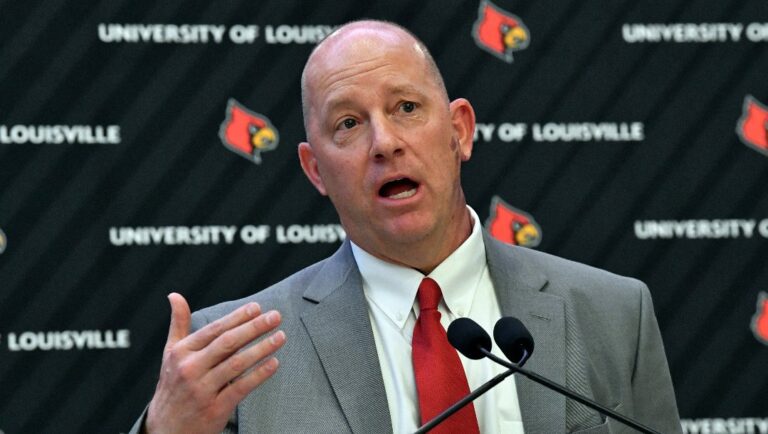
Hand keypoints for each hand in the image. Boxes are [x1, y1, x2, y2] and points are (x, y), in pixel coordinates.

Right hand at [145, 293, 285, 433]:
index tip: (257, 307)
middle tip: (276, 316)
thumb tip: (175, 295)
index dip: (237, 317)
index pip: (214, 330)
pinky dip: (259, 374)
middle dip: (254, 327)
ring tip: (281, 336)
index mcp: (181, 353)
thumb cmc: (173, 386)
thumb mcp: (171, 354)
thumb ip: (178, 324)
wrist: (166, 430)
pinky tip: (274, 363)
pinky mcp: (215, 409)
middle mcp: (190, 369)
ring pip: (237, 364)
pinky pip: (241, 388)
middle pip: (228, 343)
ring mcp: (202, 390)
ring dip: (262, 348)